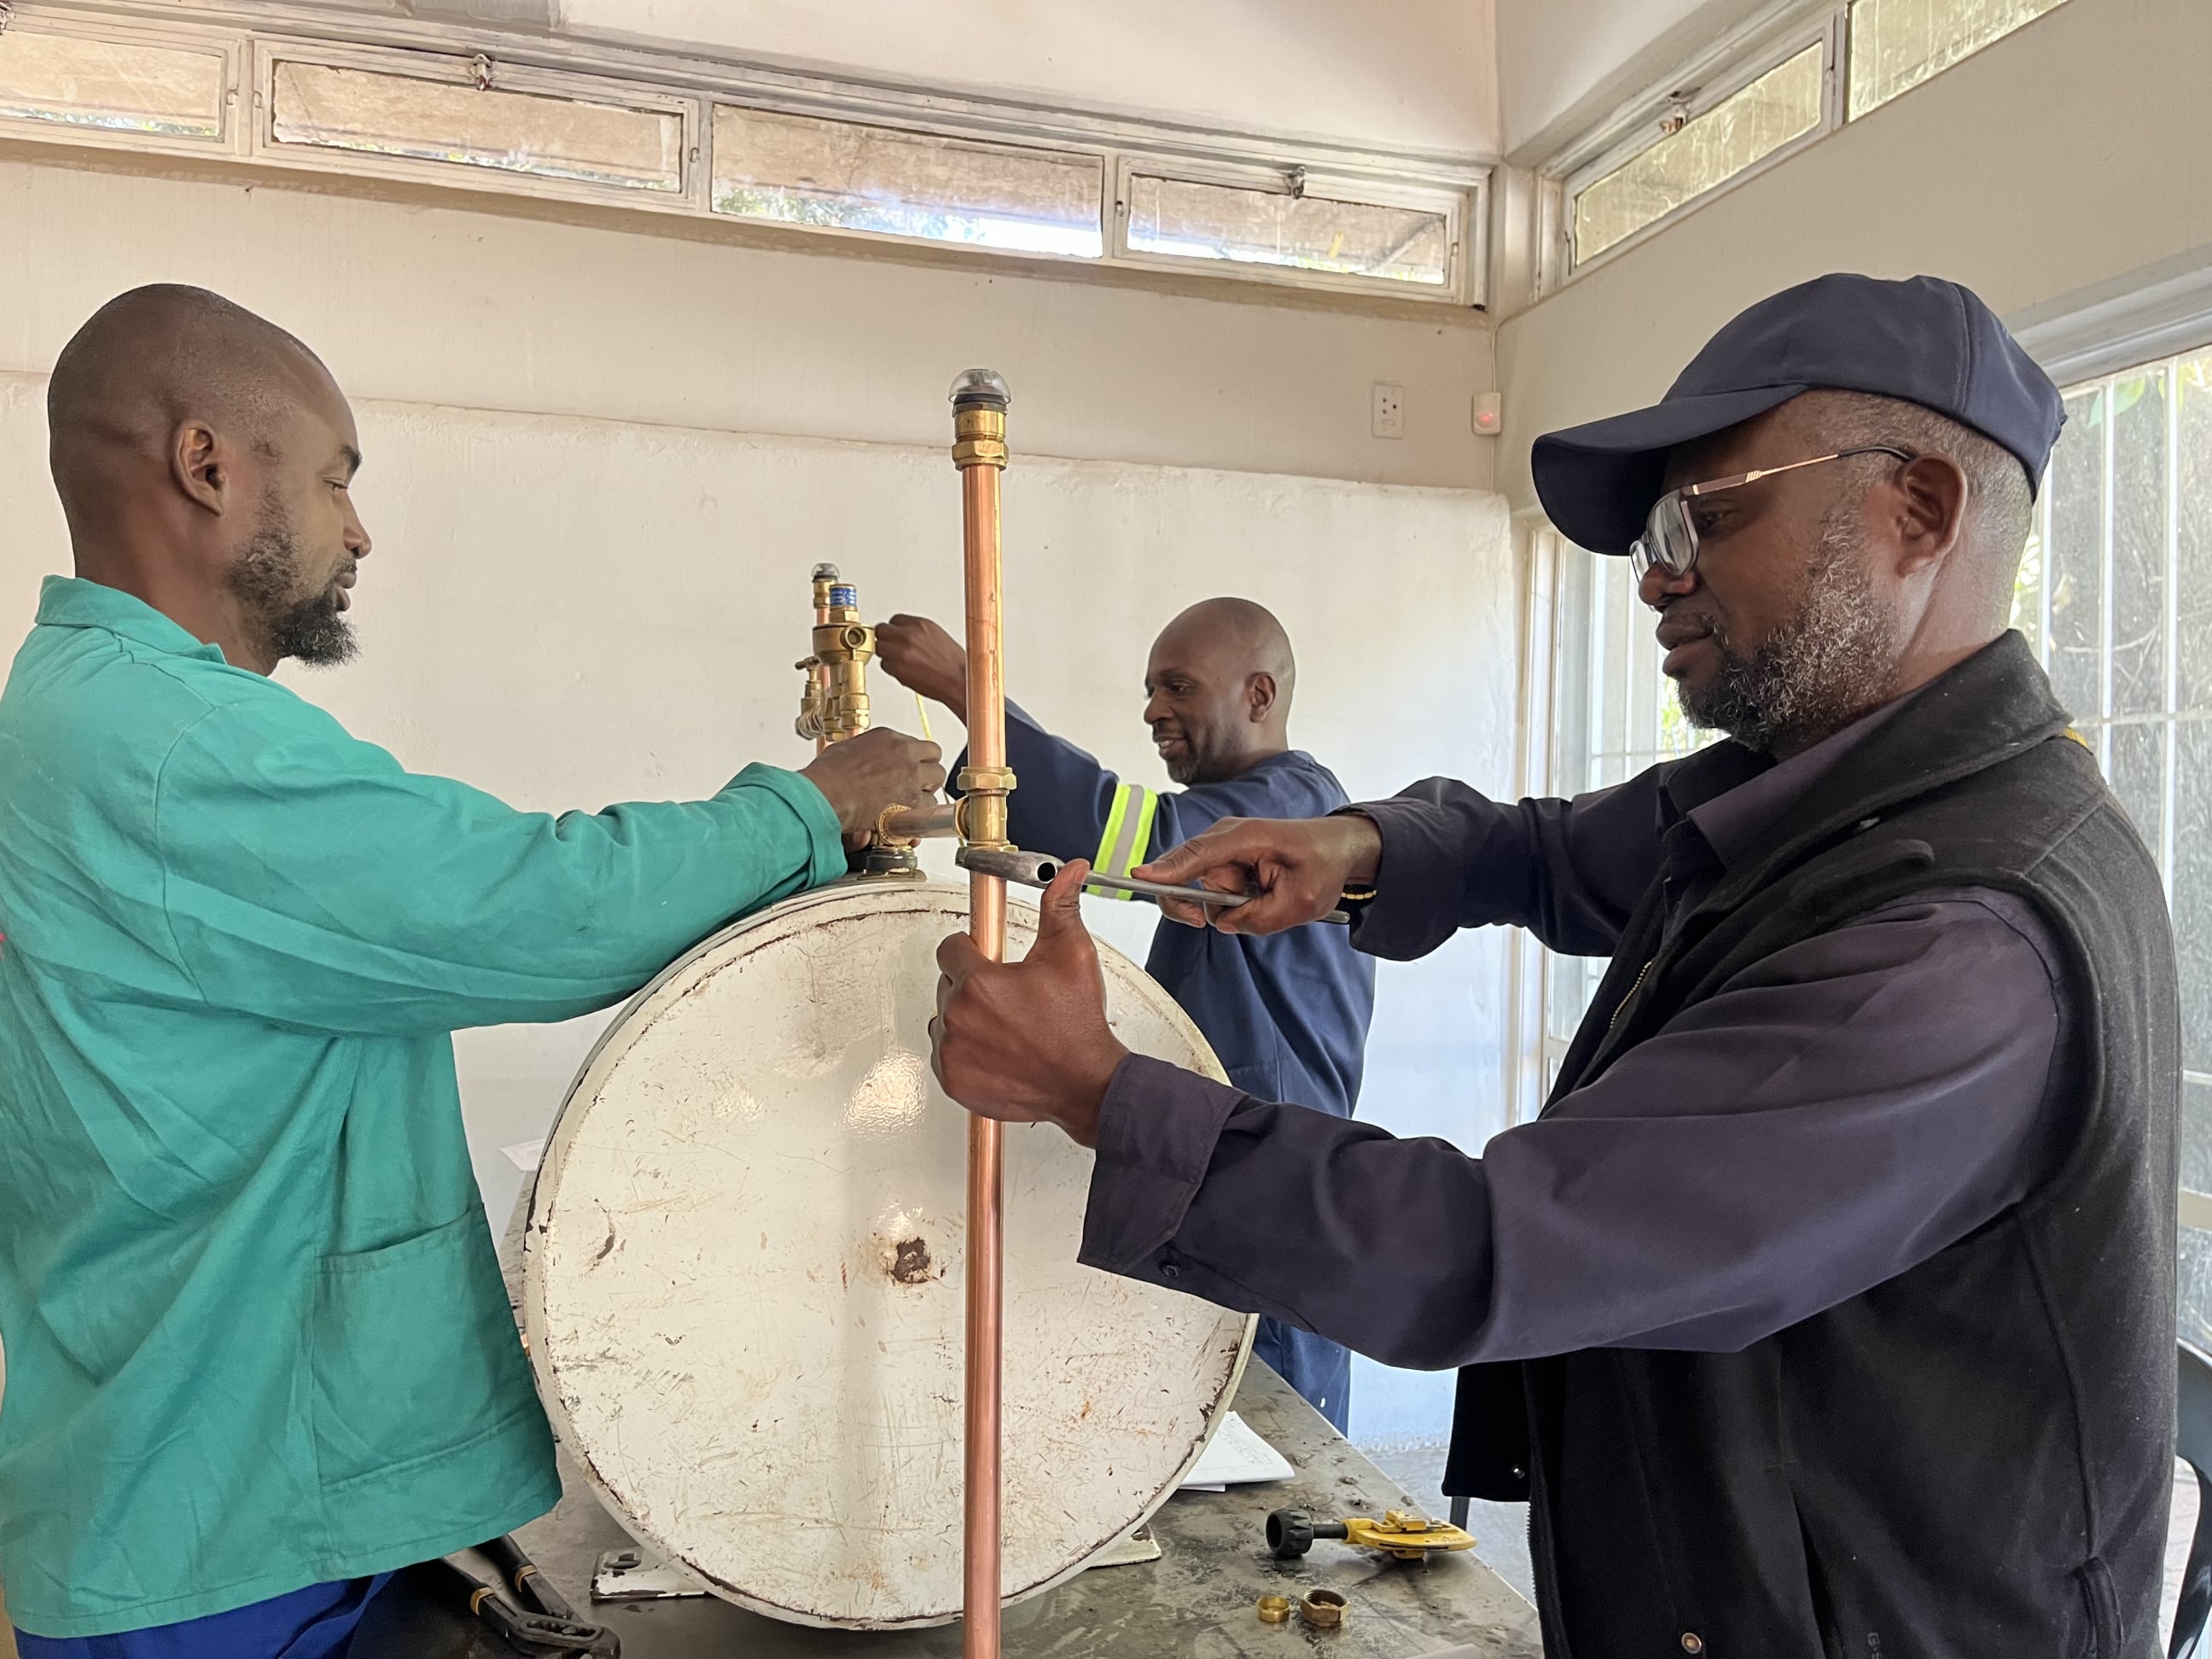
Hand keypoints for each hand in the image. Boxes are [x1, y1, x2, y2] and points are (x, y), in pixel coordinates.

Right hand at [798, 727, 945, 844]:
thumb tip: (866, 758)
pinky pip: (929, 806)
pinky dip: (920, 812)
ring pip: (937, 780)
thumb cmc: (827, 775)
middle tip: (920, 782)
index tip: (912, 767)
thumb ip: (867, 751)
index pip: (917, 744)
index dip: (916, 758)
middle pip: (934, 757)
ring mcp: (910, 775)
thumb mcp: (847, 749)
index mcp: (888, 738)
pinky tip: (908, 815)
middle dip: (929, 771)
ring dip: (928, 790)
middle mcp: (903, 753)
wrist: (825, 794)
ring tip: (914, 800)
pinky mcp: (912, 799)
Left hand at [875, 614, 969, 720]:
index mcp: (920, 625)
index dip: (894, 628)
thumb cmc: (952, 662)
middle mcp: (909, 636)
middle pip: (882, 631)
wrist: (958, 680)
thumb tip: (902, 632)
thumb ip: (916, 631)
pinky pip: (884, 665)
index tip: (894, 633)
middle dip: (885, 638)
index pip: (894, 619)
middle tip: (890, 645)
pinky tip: (905, 670)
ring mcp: (901, 652)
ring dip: (886, 654)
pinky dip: (891, 669)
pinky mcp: (897, 669)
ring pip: (880, 648)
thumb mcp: (936, 635)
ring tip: (901, 660)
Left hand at [930, 860, 1128, 1145]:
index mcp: (979, 983)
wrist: (1085, 1085)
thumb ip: (1060, 908)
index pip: (950, 948)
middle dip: (972, 985)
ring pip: (944, 1019)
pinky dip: (964, 1052)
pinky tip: (996, 1049)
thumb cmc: (1078, 1027)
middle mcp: (958, 1018)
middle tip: (1008, 996)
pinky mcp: (953, 1080)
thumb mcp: (1072, 956)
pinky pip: (944, 1054)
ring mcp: (952, 1052)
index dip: (973, 949)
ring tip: (1005, 1025)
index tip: (987, 958)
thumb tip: (1066, 875)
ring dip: (966, 1018)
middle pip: (947, 984)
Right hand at [1136, 814, 1380, 934]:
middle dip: (1209, 904)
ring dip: (1232, 905)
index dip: (1167, 870)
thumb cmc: (1321, 865)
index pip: (1197, 855)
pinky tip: (1259, 894)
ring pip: (1205, 892)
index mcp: (1244, 838)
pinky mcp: (1224, 862)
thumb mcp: (1300, 902)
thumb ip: (1258, 918)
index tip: (1139, 879)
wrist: (1336, 849)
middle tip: (1238, 913)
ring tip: (1269, 895)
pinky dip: (1234, 902)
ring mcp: (1222, 849)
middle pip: (1185, 874)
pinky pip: (1213, 892)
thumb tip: (1223, 922)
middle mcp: (1225, 838)